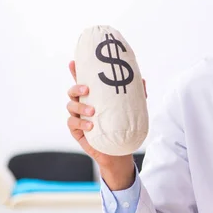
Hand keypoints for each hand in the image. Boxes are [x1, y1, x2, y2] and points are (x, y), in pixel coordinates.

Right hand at [66, 60, 146, 187]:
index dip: (75, 71)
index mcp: (94, 97)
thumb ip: (136, 95)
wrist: (120, 150)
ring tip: (93, 112)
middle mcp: (83, 105)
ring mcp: (78, 118)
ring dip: (80, 107)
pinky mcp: (77, 131)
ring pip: (70, 106)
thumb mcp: (132, 109)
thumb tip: (141, 80)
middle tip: (87, 90)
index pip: (82, 81)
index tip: (73, 62)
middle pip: (72, 92)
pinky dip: (80, 123)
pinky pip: (72, 123)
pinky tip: (91, 126)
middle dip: (76, 88)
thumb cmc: (123, 126)